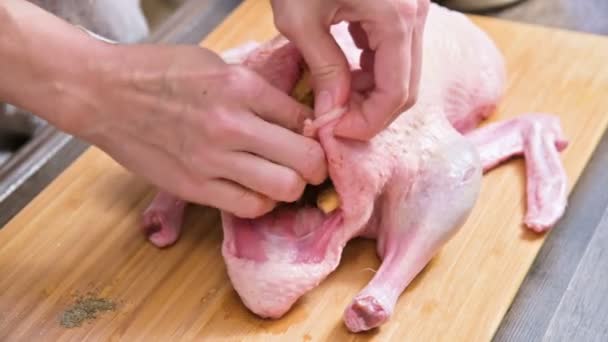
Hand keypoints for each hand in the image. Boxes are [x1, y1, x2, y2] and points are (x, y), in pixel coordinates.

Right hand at [68, 45, 326, 217]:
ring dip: (291, 185)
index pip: (305, 118)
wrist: (104, 94)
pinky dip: (261, 201)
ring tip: (282, 177)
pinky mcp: (195, 188)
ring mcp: (213, 160)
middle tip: (310, 163)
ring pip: (285, 189)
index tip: (310, 136)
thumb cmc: (158, 73)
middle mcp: (233, 125)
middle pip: (306, 160)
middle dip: (317, 164)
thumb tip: (293, 118)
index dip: (316, 130)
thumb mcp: (215, 64)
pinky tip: (254, 188)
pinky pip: (250, 207)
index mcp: (241, 86)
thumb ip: (257, 92)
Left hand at [271, 0, 428, 139]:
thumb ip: (324, 70)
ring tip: (334, 102)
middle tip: (335, 122)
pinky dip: (372, 71)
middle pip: (406, 87)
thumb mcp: (301, 19)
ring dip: (371, 94)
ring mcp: (411, 10)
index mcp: (397, 18)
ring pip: (403, 72)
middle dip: (371, 112)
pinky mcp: (399, 7)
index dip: (367, 123)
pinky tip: (344, 75)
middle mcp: (415, 15)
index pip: (396, 94)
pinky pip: (395, 51)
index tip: (336, 131)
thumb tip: (333, 113)